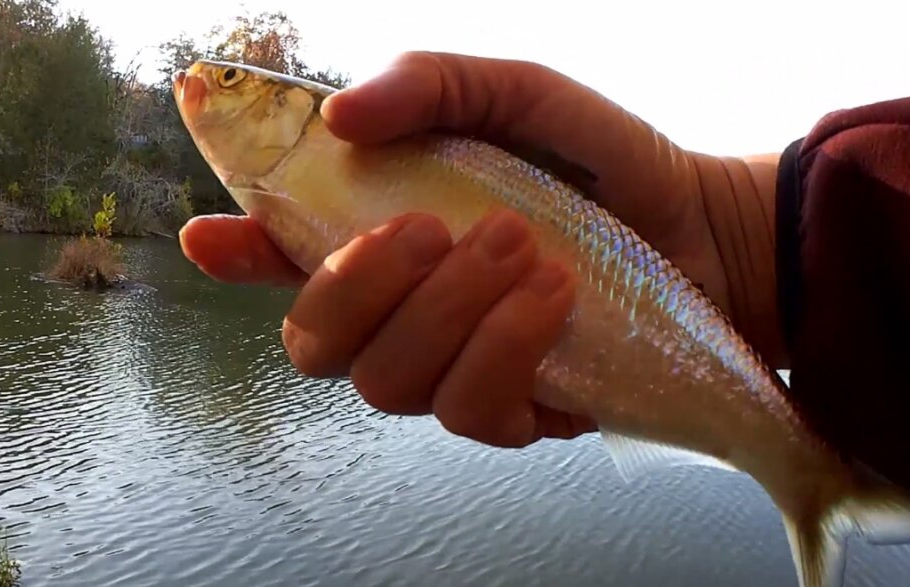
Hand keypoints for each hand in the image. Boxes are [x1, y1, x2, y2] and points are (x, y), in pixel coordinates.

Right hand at [180, 51, 781, 446]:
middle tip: (428, 226)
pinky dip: (504, 350)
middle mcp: (404, 313)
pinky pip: (472, 412)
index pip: (285, 259)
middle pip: (316, 343)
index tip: (211, 234)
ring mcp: (453, 369)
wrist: (699, 224)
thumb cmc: (597, 161)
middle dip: (359, 287)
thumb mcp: (516, 95)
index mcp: (386, 235)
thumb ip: (433, 86)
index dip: (239, 253)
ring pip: (389, 384)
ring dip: (446, 311)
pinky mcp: (515, 412)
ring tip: (522, 246)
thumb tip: (340, 116)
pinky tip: (554, 301)